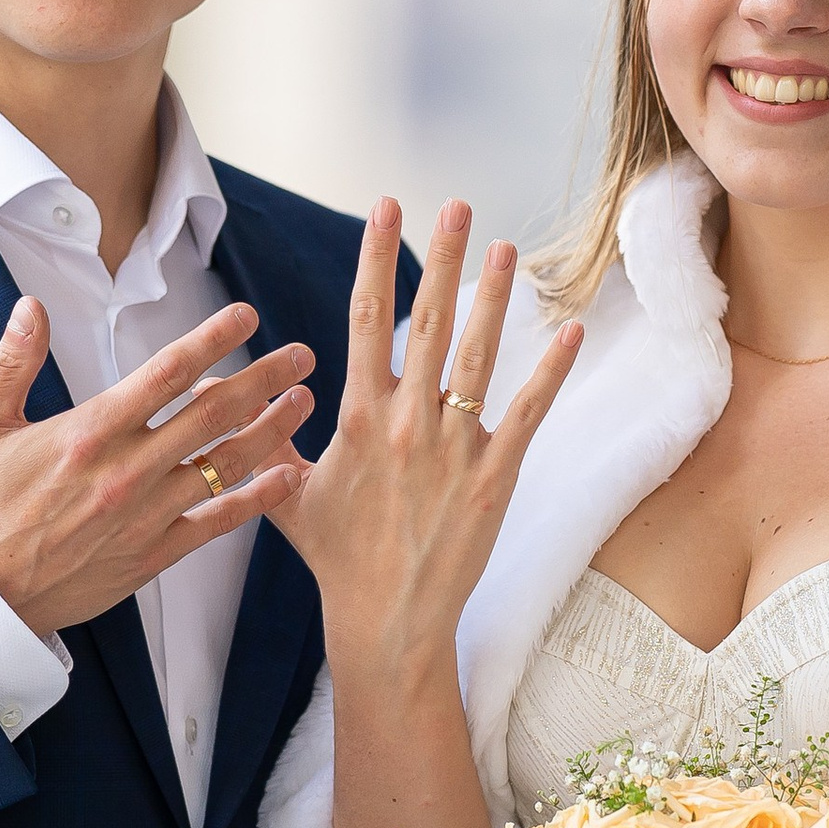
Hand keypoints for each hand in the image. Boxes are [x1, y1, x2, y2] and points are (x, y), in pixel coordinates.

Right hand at [0, 295, 313, 637]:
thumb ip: (13, 363)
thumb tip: (31, 306)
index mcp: (89, 431)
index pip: (166, 373)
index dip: (213, 339)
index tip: (247, 315)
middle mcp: (126, 470)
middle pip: (212, 412)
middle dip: (264, 378)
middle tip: (301, 356)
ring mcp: (145, 515)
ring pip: (225, 465)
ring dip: (272, 430)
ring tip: (303, 403)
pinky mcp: (153, 554)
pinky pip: (218, 523)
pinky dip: (258, 499)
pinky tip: (289, 475)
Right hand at [274, 198, 580, 672]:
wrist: (387, 621)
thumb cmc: (339, 562)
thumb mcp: (294, 497)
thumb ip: (280, 445)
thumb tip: (260, 408)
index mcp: (357, 419)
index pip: (363, 318)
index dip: (375, 258)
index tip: (385, 209)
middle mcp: (406, 423)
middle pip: (425, 322)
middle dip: (440, 258)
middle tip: (456, 206)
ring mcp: (454, 449)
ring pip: (477, 356)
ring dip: (493, 297)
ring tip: (505, 247)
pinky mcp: (495, 478)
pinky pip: (527, 413)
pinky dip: (549, 371)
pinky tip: (568, 331)